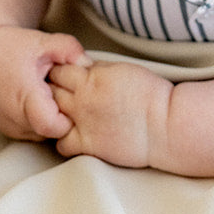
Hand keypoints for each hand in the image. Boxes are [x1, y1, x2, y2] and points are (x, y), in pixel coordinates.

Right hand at [0, 25, 89, 141]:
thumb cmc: (10, 47)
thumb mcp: (43, 41)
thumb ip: (70, 50)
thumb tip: (90, 65)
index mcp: (24, 96)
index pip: (54, 127)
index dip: (68, 117)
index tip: (70, 98)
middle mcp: (13, 118)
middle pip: (52, 133)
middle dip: (62, 116)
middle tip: (60, 91)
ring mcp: (8, 127)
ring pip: (43, 135)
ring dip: (50, 119)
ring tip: (47, 93)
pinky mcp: (6, 130)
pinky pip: (32, 133)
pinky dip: (38, 120)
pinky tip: (38, 100)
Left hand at [49, 61, 172, 167]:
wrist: (164, 125)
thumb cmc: (150, 95)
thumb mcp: (122, 69)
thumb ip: (97, 69)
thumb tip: (82, 69)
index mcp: (93, 77)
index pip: (59, 70)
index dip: (57, 72)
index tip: (60, 77)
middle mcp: (83, 99)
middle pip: (49, 90)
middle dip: (49, 91)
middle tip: (56, 95)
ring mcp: (83, 123)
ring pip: (50, 115)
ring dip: (52, 114)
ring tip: (62, 114)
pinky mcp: (88, 145)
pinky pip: (60, 143)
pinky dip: (62, 139)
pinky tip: (72, 135)